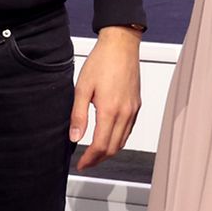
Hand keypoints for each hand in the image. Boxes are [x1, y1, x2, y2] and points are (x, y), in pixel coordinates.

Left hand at [70, 26, 141, 169]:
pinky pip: (129, 130)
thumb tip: (74, 137)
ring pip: (122, 141)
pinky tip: (109, 137)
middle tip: (86, 162)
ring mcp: (133, 110)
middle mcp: (125, 113)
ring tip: (95, 153)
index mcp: (110, 110)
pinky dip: (118, 140)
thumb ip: (78, 115)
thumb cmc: (102, 62)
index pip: (100, 145)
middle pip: (113, 148)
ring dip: (109, 151)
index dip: (90, 159)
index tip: (81, 164)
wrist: (121, 46)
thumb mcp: (82, 88)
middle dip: (99, 159)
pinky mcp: (137, 105)